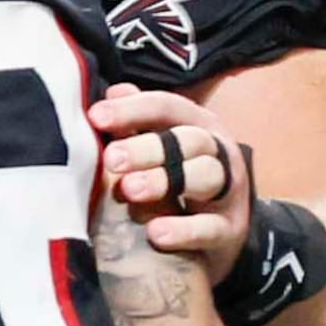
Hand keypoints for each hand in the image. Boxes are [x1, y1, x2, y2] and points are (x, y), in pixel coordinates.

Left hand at [95, 87, 254, 274]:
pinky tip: (156, 233)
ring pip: (206, 176)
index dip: (132, 109)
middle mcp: (217, 152)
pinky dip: (184, 230)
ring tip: (130, 189)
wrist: (220, 229)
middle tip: (112, 159)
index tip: (96, 117)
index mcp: (197, 125)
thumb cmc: (180, 179)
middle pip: (188, 140)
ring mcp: (227, 191)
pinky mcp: (229, 229)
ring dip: (166, 180)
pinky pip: (210, 228)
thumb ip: (137, 120)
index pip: (167, 108)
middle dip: (148, 147)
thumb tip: (113, 92)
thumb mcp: (161, 146)